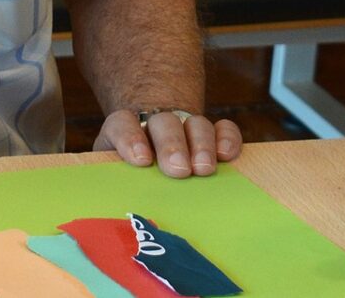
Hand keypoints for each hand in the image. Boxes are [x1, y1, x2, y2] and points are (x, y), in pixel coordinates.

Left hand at [93, 109, 242, 178]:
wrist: (153, 167)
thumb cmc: (131, 184)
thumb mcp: (117, 183)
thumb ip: (117, 189)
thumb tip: (120, 222)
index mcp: (123, 132)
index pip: (122, 124)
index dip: (130, 138)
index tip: (141, 160)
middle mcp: (155, 124)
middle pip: (163, 123)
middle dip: (172, 145)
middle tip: (178, 170)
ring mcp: (185, 126)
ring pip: (195, 123)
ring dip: (201, 145)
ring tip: (204, 170)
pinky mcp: (211, 133)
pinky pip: (223, 128)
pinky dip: (227, 138)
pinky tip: (227, 155)